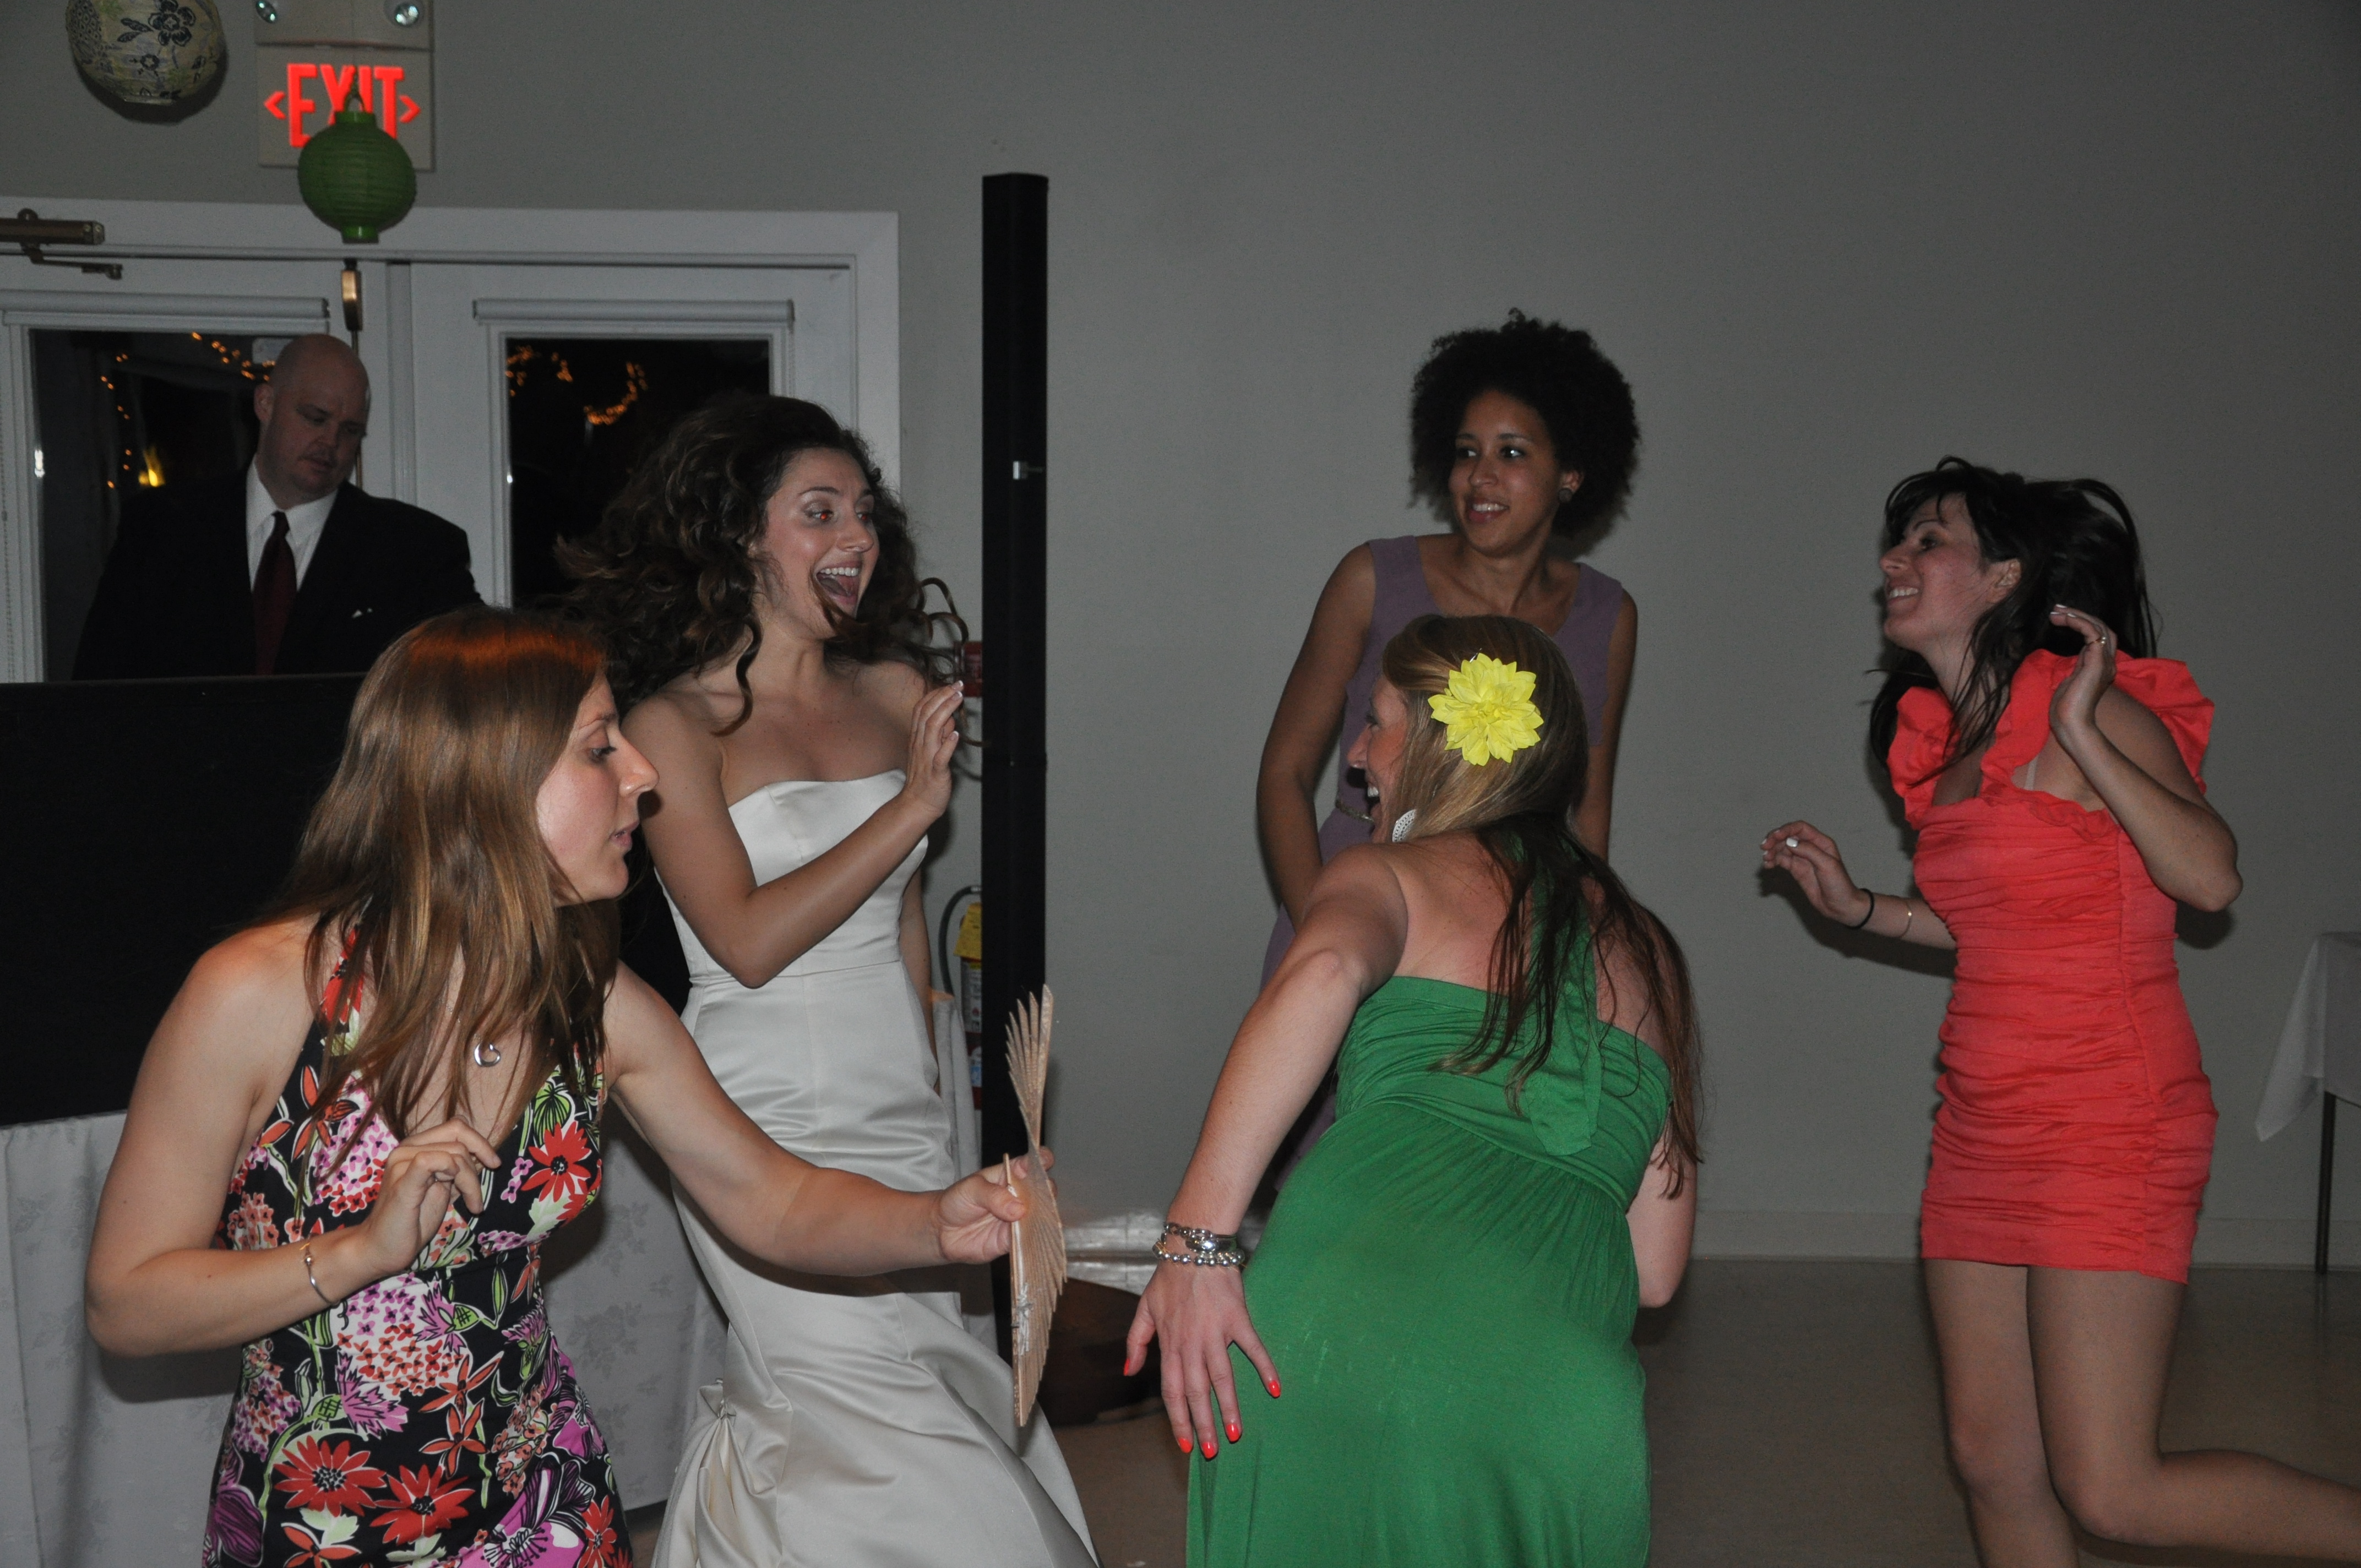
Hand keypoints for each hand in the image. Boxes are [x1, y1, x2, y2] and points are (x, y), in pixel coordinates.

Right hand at [344, 1117, 502, 1282]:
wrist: (383, 1247)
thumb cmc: (412, 1220)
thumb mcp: (443, 1188)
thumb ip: (457, 1170)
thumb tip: (483, 1156)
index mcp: (416, 1147)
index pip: (455, 1126)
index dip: (479, 1141)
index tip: (493, 1164)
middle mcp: (406, 1148)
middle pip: (458, 1136)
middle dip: (478, 1163)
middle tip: (478, 1193)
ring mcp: (401, 1162)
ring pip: (454, 1153)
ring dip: (472, 1182)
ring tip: (473, 1206)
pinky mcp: (402, 1180)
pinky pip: (433, 1160)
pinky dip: (455, 1174)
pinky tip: (458, 1197)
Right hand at [899, 682, 963, 820]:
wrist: (916, 804)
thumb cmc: (925, 778)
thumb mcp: (930, 751)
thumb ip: (939, 734)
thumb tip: (949, 718)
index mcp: (917, 738)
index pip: (922, 709)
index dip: (935, 694)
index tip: (950, 685)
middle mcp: (920, 744)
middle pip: (927, 714)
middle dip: (943, 696)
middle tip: (958, 685)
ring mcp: (926, 757)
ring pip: (932, 729)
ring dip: (946, 712)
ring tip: (958, 699)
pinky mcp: (935, 772)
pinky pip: (940, 756)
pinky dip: (947, 744)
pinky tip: (955, 734)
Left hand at [930, 1147, 1048, 1264]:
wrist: (942, 1230)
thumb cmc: (956, 1201)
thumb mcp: (971, 1189)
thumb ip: (994, 1196)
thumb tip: (1019, 1209)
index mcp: (1010, 1174)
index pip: (1031, 1163)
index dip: (1042, 1160)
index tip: (1044, 1163)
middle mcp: (1019, 1195)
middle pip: (1043, 1190)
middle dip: (1046, 1191)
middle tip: (1038, 1197)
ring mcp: (1018, 1217)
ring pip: (1040, 1215)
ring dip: (1042, 1216)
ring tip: (1034, 1217)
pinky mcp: (1013, 1238)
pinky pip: (1028, 1238)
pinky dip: (1032, 1237)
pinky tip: (1032, 1235)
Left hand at [1124, 1256, 1279, 1459]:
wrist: (1193, 1248)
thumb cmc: (1168, 1279)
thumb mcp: (1144, 1309)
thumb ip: (1136, 1342)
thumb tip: (1129, 1371)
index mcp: (1170, 1345)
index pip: (1173, 1391)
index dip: (1178, 1419)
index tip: (1185, 1443)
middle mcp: (1191, 1344)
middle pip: (1197, 1392)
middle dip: (1203, 1424)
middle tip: (1211, 1451)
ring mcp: (1216, 1333)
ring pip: (1222, 1378)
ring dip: (1229, 1407)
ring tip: (1236, 1434)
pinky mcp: (1238, 1319)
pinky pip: (1253, 1348)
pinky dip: (1265, 1368)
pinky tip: (1275, 1390)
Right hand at [1760, 821, 1870, 926]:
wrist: (1841, 906)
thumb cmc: (1840, 885)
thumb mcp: (1827, 865)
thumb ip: (1809, 851)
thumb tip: (1789, 842)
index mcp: (1821, 842)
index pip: (1800, 828)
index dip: (1786, 830)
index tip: (1775, 837)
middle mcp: (1810, 848)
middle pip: (1788, 836)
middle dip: (1775, 839)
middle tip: (1764, 847)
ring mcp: (1802, 859)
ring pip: (1782, 848)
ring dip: (1772, 851)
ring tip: (1766, 860)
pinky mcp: (1796, 870)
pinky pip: (1781, 861)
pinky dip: (1773, 861)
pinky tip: (1768, 865)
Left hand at [2047, 604, 2117, 747]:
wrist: (2071, 724)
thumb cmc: (2066, 709)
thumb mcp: (2069, 682)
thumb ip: (2074, 669)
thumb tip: (2069, 663)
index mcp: (2100, 667)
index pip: (2098, 637)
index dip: (2081, 623)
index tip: (2060, 617)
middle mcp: (2107, 663)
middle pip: (2102, 628)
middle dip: (2080, 615)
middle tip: (2058, 608)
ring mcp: (2105, 663)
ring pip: (2100, 628)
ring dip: (2078, 616)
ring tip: (2057, 611)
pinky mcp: (2098, 663)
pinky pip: (2093, 634)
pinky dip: (2080, 623)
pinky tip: (2064, 619)